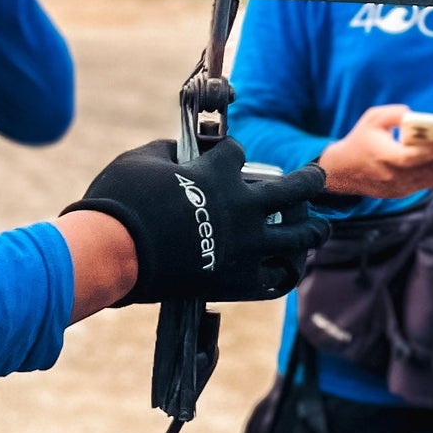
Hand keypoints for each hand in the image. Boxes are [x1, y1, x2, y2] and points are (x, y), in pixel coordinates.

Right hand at [63, 135, 329, 303]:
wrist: (112, 250)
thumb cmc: (121, 200)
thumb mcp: (142, 159)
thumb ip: (169, 151)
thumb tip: (179, 153)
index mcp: (220, 173)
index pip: (239, 154)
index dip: (233, 155)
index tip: (229, 159)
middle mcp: (243, 207)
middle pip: (294, 189)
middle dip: (310, 180)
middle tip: (317, 177)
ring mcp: (246, 245)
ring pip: (300, 235)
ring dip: (314, 228)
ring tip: (320, 226)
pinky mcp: (237, 280)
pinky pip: (275, 278)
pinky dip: (283, 272)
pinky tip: (288, 267)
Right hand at [318, 104, 432, 200]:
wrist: (342, 172)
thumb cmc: (360, 139)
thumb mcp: (372, 119)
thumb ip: (393, 114)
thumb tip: (414, 115)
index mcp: (384, 156)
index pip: (409, 157)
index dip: (429, 153)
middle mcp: (394, 175)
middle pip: (430, 172)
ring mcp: (399, 187)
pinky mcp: (403, 192)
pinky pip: (428, 185)